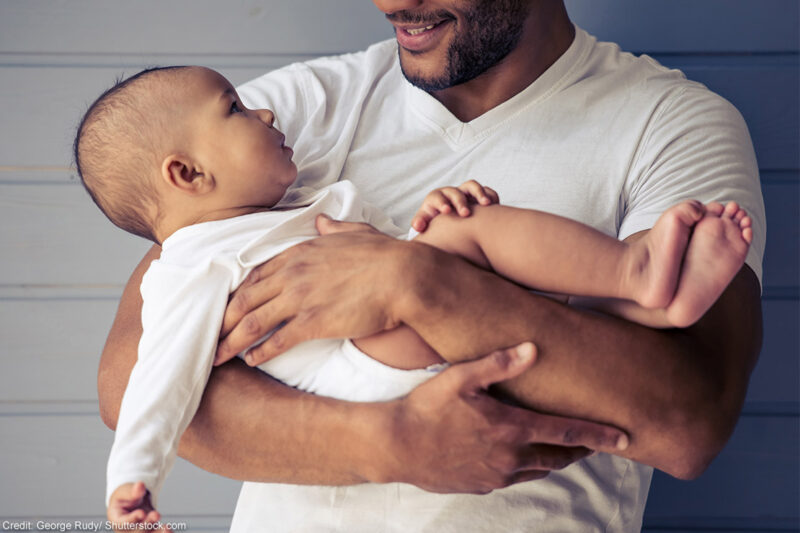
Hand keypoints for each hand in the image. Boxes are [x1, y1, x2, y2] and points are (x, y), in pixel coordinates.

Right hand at [107, 482, 171, 531]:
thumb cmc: (125, 496)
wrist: (132, 501)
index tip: (142, 513)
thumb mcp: (125, 491)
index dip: (132, 519)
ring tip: (167, 529)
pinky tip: (169, 530)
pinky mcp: (150, 530)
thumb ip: (131, 491)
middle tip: (156, 514)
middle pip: (136, 531)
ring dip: (157, 532)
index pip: (123, 522)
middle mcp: (127, 529)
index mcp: (117, 519)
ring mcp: (139, 531)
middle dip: (146, 524)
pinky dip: (163, 532)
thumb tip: (140, 486)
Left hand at [215, 215, 411, 365]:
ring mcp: (300, 298)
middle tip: (210, 336)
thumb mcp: (355, 232)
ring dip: (231, 341)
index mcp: (300, 251)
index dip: (237, 295)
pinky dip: (259, 352)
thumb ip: (333, 228)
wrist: (404, 276)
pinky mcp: (312, 322)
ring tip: (218, 356)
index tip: (227, 308)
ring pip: (252, 322)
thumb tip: (321, 221)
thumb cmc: (385, 255)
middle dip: (223, 321)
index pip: (256, 275)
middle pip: (245, 300)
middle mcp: (293, 273)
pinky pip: (276, 340)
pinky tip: (250, 361)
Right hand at [381, 343, 628, 493]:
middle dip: (580, 449)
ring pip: (538, 470)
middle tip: (596, 442)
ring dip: (555, 459)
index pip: (566, 433)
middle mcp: (509, 458)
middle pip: (558, 456)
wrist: (395, 446)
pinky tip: (521, 457)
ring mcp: (495, 476)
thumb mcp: (460, 377)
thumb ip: (498, 364)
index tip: (626, 439)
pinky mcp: (480, 486)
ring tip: (564, 449)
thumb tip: (533, 349)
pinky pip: (514, 479)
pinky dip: (527, 467)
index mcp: (511, 429)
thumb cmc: (426, 408)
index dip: (599, 435)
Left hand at [411, 180, 498, 231]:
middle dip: (461, 201)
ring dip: (479, 193)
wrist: (447, 222)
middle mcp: (451, 193)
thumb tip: (418, 227)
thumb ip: (420, 223)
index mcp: (436, 198)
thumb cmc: (433, 222)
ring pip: (472, 186)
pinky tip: (495, 205)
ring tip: (486, 204)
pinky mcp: (478, 197)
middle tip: (465, 213)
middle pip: (456, 192)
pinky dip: (490, 195)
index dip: (442, 202)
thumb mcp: (425, 222)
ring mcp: (466, 193)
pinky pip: (487, 191)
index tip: (446, 211)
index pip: (437, 196)